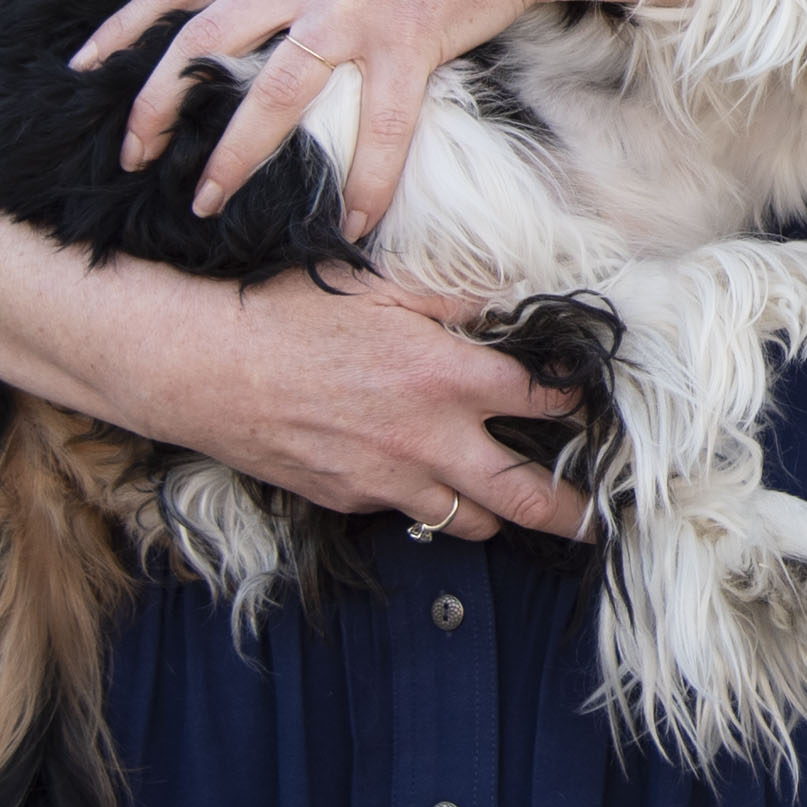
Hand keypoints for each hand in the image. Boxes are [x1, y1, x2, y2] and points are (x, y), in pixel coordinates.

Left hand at [71, 0, 594, 235]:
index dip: (127, 26)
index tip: (87, 66)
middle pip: (207, 42)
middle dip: (158, 103)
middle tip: (134, 153)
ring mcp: (355, 11)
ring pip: (275, 93)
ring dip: (235, 155)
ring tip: (207, 202)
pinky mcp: (411, 43)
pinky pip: (385, 125)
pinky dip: (370, 178)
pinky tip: (358, 223)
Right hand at [113, 261, 594, 542]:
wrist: (207, 367)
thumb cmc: (288, 313)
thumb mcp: (378, 285)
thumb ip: (452, 296)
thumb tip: (506, 293)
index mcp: (447, 376)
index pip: (542, 398)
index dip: (575, 400)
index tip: (587, 401)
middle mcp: (429, 439)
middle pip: (526, 493)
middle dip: (571, 510)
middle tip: (599, 519)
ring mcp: (389, 480)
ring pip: (470, 521)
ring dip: (499, 514)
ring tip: (522, 511)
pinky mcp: (350, 501)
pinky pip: (407, 514)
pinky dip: (427, 503)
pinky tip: (429, 484)